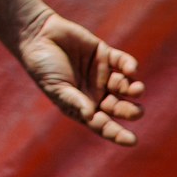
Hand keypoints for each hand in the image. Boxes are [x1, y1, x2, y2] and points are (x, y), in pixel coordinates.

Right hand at [19, 10, 143, 146]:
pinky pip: (122, 62)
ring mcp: (101, 73)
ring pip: (124, 85)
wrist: (39, 35)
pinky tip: (131, 70)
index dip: (117, 133)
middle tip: (138, 112)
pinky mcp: (104, 54)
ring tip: (137, 89)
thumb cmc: (44, 67)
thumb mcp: (57, 88)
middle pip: (118, 106)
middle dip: (130, 111)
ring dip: (133, 89)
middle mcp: (95, 92)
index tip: (132, 140)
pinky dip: (130, 66)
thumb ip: (75, 101)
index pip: (103, 123)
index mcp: (83, 106)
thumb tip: (91, 116)